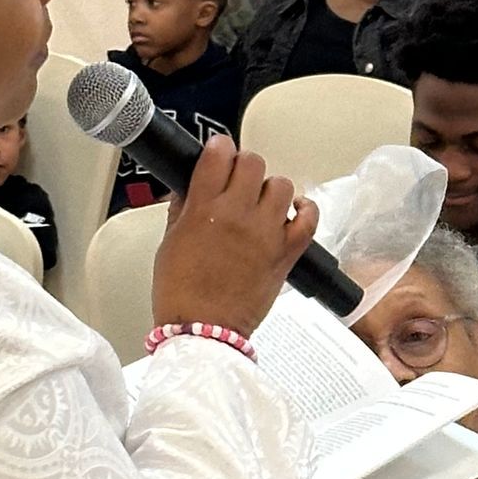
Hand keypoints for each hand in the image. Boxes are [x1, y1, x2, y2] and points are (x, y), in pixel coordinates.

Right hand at [150, 134, 319, 339]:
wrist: (203, 329)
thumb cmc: (181, 293)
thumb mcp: (169, 242)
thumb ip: (182, 210)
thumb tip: (188, 189)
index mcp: (203, 207)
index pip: (219, 153)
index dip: (219, 148)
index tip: (218, 154)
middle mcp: (237, 214)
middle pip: (253, 163)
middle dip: (244, 168)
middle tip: (237, 181)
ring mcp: (265, 232)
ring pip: (281, 185)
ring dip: (271, 189)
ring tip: (261, 202)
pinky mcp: (286, 253)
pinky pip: (308, 219)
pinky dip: (305, 210)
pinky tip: (294, 210)